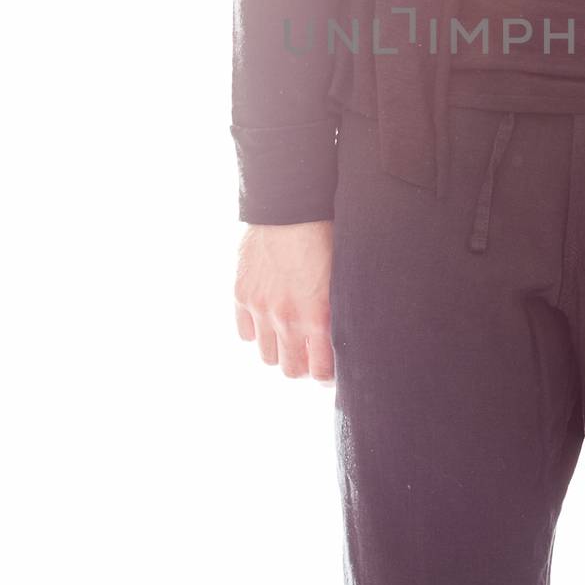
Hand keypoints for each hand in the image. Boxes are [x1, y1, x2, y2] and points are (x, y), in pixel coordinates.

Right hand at [234, 221, 334, 381]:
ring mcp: (260, 308)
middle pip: (290, 370)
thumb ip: (337, 312)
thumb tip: (343, 338)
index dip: (325, 376)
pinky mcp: (241, 294)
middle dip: (302, 367)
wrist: (290, 207)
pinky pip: (245, 333)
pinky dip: (256, 332)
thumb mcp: (342, 278)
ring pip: (266, 356)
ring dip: (279, 351)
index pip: (319, 372)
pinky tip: (268, 320)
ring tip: (289, 338)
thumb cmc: (326, 236)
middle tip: (310, 356)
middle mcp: (286, 319)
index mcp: (317, 316)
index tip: (329, 371)